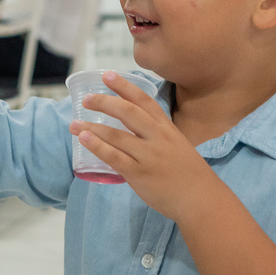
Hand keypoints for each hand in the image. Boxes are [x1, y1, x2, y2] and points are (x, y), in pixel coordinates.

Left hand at [69, 72, 214, 221]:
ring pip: (116, 135)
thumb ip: (156, 135)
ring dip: (92, 127)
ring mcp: (148, 155)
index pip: (143, 100)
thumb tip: (132, 130)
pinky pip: (114, 157)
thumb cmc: (188, 174)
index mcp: (166, 128)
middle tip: (86, 99)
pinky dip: (97, 146)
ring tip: (74, 125)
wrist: (201, 199)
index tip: (107, 76)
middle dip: (104, 102)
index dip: (124, 86)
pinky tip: (84, 139)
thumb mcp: (177, 144)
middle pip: (127, 112)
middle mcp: (157, 137)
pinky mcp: (139, 174)